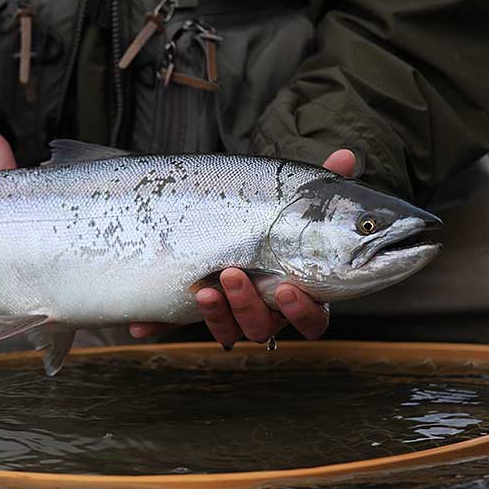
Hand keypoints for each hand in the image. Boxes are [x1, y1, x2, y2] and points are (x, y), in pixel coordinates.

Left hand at [130, 149, 356, 347]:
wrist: (217, 208)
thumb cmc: (270, 210)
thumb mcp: (291, 196)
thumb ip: (322, 183)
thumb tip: (348, 157)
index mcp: (298, 288)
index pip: (313, 317)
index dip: (303, 310)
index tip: (289, 287)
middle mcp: (266, 309)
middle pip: (265, 327)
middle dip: (248, 305)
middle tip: (233, 274)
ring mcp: (227, 312)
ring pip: (229, 331)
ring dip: (216, 315)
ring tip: (202, 288)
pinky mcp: (191, 309)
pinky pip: (174, 326)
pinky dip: (156, 326)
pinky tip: (139, 326)